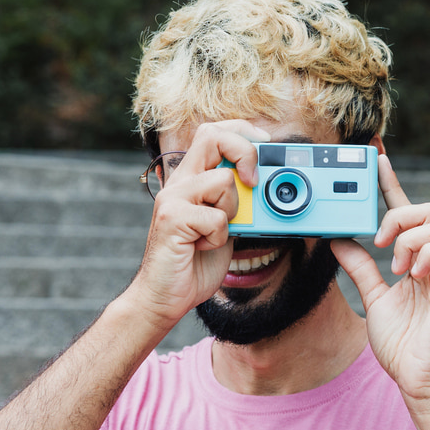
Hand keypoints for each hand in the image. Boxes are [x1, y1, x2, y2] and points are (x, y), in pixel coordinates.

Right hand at [128, 120, 268, 328]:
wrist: (164, 297)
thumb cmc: (194, 263)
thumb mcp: (223, 224)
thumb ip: (235, 201)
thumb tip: (264, 185)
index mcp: (191, 179)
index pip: (213, 133)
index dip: (242, 133)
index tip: (265, 148)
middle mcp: (179, 182)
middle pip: (212, 136)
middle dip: (245, 152)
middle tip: (253, 181)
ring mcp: (173, 199)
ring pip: (223, 180)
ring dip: (233, 210)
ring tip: (216, 232)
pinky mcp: (172, 219)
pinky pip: (216, 217)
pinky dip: (220, 237)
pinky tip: (203, 247)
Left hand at [332, 154, 429, 412]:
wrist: (415, 376)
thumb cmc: (402, 343)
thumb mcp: (372, 297)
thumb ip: (359, 267)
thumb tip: (338, 240)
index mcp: (413, 259)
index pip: (404, 210)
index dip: (391, 182)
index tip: (376, 158)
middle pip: (425, 208)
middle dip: (397, 214)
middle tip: (378, 241)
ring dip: (407, 239)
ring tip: (396, 267)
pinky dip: (425, 255)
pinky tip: (413, 275)